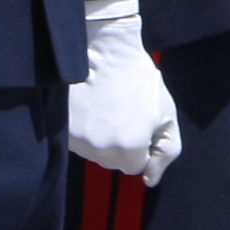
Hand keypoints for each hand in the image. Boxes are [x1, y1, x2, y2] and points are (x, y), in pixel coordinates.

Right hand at [68, 2, 181, 183]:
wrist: (103, 50)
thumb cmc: (138, 79)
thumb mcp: (166, 113)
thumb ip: (166, 151)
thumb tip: (150, 180)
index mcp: (130, 147)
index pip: (136, 166)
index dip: (141, 143)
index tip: (140, 119)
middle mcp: (102, 150)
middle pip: (114, 163)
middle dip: (121, 143)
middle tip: (123, 110)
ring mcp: (79, 141)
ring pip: (95, 153)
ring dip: (102, 137)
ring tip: (107, 105)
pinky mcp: (63, 131)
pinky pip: (79, 142)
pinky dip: (85, 129)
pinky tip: (91, 106)